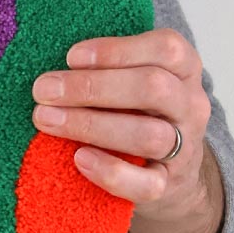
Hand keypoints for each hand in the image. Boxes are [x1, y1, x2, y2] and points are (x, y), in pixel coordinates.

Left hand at [30, 27, 224, 232]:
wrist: (167, 171)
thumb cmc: (135, 111)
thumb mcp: (130, 80)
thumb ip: (103, 68)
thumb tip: (51, 68)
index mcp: (183, 69)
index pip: (166, 48)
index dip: (117, 50)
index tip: (71, 56)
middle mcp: (190, 105)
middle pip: (153, 87)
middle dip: (91, 87)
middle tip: (43, 90)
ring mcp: (184, 147)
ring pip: (149, 135)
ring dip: (91, 125)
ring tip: (46, 119)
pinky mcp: (168, 185)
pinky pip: (147, 184)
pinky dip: (110, 172)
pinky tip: (79, 158)